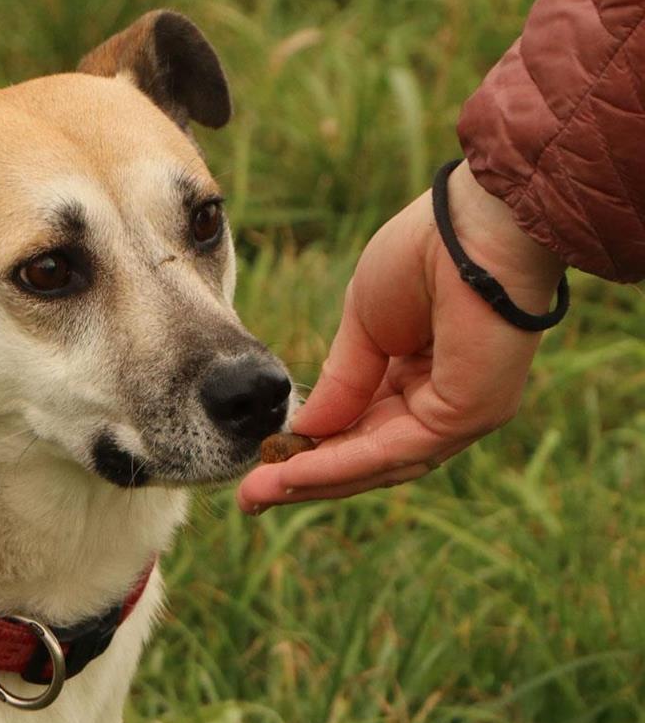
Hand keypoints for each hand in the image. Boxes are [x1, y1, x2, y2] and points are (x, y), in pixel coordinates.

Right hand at [238, 160, 564, 510]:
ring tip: (258, 493)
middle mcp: (441, 402)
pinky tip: (292, 471)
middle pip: (366, 458)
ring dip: (313, 481)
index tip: (259, 466)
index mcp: (418, 374)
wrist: (472, 224)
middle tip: (249, 498)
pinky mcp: (466, 416)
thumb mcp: (362, 325)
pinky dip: (337, 465)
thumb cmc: (424, 254)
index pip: (360, 429)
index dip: (308, 451)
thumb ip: (340, 382)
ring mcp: (460, 414)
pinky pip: (390, 452)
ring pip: (376, 463)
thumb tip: (302, 431)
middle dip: (303, 479)